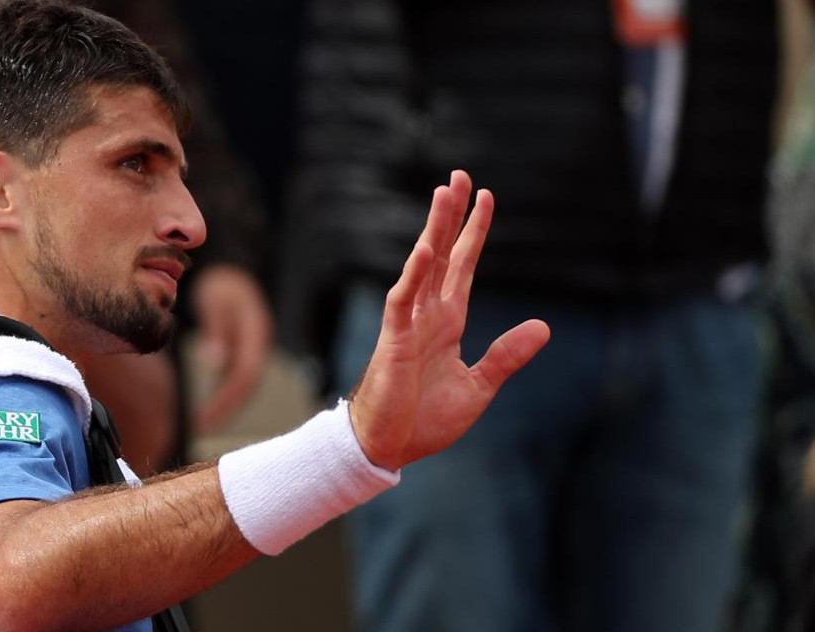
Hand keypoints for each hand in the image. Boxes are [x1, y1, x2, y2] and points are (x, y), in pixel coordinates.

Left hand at [190, 264, 272, 431]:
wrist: (231, 267)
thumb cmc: (222, 282)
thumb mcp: (217, 299)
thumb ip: (218, 329)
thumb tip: (214, 363)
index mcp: (256, 333)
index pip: (245, 374)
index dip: (228, 398)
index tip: (206, 416)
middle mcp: (258, 344)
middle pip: (247, 385)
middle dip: (227, 408)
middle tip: (201, 427)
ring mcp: (252, 347)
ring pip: (243, 383)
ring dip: (227, 404)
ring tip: (202, 423)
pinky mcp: (244, 349)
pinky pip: (237, 376)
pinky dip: (225, 392)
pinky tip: (209, 404)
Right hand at [349, 171, 548, 470]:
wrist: (390, 449)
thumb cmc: (425, 421)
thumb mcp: (479, 387)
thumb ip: (506, 356)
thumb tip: (543, 327)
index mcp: (447, 323)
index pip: (462, 266)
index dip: (474, 232)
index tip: (486, 197)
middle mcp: (428, 315)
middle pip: (442, 254)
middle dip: (451, 215)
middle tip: (459, 177)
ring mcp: (409, 325)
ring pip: (423, 267)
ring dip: (433, 230)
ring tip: (443, 195)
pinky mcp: (393, 342)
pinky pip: (402, 302)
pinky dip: (412, 276)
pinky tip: (424, 250)